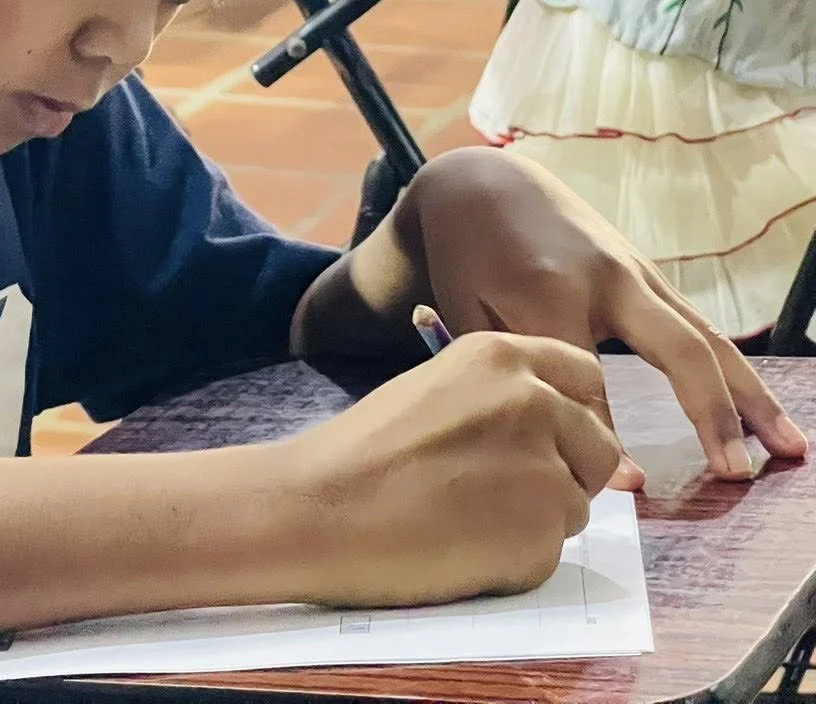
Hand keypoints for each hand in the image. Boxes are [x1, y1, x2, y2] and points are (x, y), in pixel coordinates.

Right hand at [289, 332, 617, 606]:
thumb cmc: (362, 453)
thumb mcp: (435, 391)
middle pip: (598, 446)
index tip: (549, 436)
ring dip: (536, 519)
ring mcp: (545, 468)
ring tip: (464, 518)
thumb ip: (501, 401)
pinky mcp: (542, 533)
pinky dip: (516, 559)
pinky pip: (551, 553)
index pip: (586, 376)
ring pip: (576, 505)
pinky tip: (460, 548)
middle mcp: (536, 402)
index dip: (573, 413)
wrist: (319, 507)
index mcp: (502, 357)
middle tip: (496, 490)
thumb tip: (555, 436)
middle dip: (566, 472)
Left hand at [397, 148, 806, 482]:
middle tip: (737, 474)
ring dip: (751, 396)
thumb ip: (510, 369)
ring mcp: (637, 272)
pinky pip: (701, 326)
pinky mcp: (650, 273)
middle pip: (678, 351)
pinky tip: (764, 411)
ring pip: (708, 338)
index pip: (592, 384)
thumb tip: (557, 443)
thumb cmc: (464, 259)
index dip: (610, 441)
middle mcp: (607, 279)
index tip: (629, 489)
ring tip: (791, 449)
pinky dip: (737, 371)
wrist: (482, 184)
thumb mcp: (466, 312)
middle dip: (712, 414)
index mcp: (549, 292)